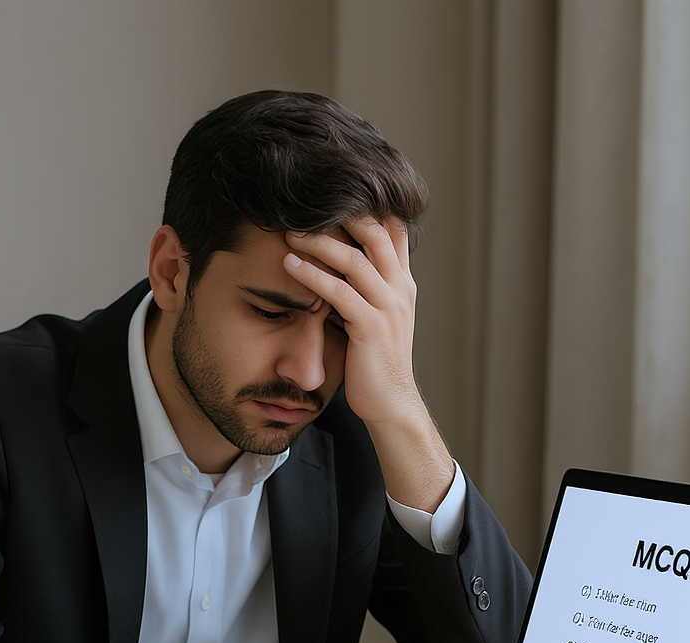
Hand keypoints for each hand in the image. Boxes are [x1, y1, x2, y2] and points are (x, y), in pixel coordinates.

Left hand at [282, 219, 453, 513]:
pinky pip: (340, 293)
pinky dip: (312, 276)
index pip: (390, 227)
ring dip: (319, 242)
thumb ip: (361, 287)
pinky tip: (289, 266)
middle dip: (338, 213)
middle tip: (300, 204)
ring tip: (288, 232)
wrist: (390, 404)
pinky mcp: (372, 328)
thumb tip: (334, 262)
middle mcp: (400, 288)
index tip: (326, 192)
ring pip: (356, 260)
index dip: (363, 204)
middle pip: (375, 231)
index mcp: (401, 282)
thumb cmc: (373, 362)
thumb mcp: (372, 316)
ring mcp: (389, 307)